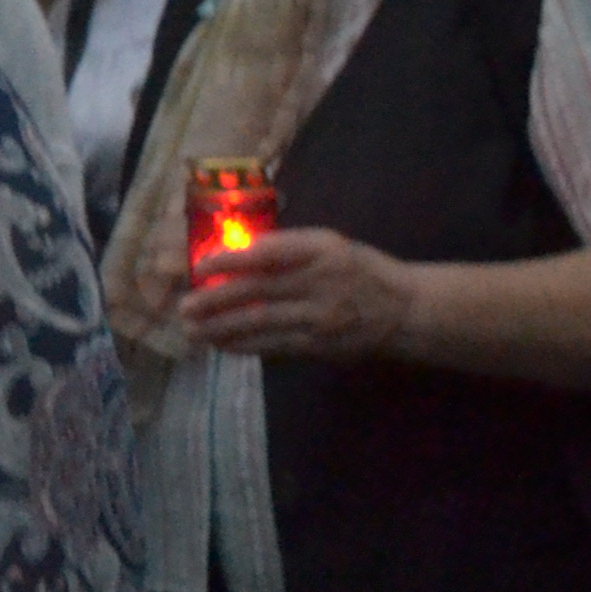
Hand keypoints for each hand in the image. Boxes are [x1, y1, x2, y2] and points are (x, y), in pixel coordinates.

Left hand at [177, 227, 408, 362]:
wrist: (406, 310)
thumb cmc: (361, 271)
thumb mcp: (331, 246)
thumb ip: (289, 248)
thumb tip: (237, 254)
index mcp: (322, 250)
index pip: (269, 252)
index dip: (232, 259)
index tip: (201, 265)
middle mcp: (320, 282)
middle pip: (258, 290)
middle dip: (216, 299)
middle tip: (184, 306)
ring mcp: (319, 317)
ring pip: (261, 322)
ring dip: (222, 327)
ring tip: (192, 329)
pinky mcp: (319, 345)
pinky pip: (274, 345)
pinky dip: (245, 345)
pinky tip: (221, 344)